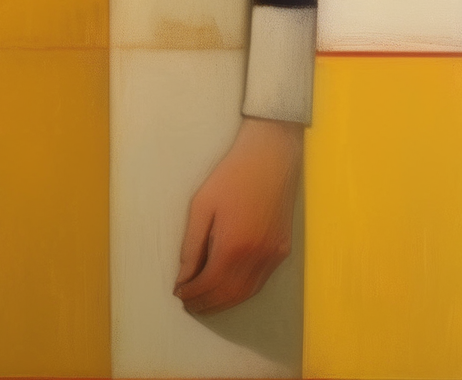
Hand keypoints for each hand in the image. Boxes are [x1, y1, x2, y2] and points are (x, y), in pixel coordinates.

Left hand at [174, 116, 301, 315]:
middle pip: (228, 295)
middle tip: (189, 303)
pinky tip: (229, 288)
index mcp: (233, 246)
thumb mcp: (202, 205)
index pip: (208, 284)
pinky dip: (242, 291)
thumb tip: (184, 276)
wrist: (270, 157)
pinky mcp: (282, 250)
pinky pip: (260, 282)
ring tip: (205, 301)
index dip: (192, 293)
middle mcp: (256, 258)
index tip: (178, 293)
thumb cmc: (231, 176)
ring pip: (246, 293)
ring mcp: (273, 256)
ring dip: (224, 302)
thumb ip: (191, 245)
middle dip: (206, 303)